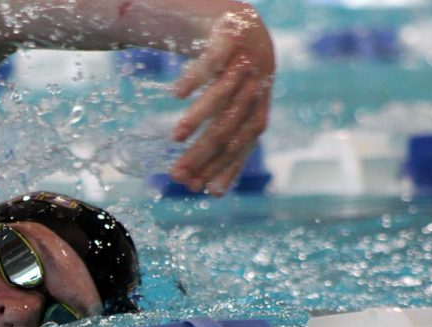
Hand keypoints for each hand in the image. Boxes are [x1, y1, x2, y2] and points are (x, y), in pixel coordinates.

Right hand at [168, 8, 274, 195]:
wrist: (243, 28)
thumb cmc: (236, 82)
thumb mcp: (234, 114)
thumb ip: (226, 148)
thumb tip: (213, 193)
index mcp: (256, 114)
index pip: (240, 146)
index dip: (221, 168)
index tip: (199, 189)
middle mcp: (254, 92)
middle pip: (227, 127)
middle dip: (202, 154)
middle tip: (177, 174)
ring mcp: (243, 66)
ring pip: (221, 97)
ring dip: (198, 119)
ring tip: (175, 138)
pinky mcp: (229, 41)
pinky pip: (211, 62)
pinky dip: (194, 78)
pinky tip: (176, 95)